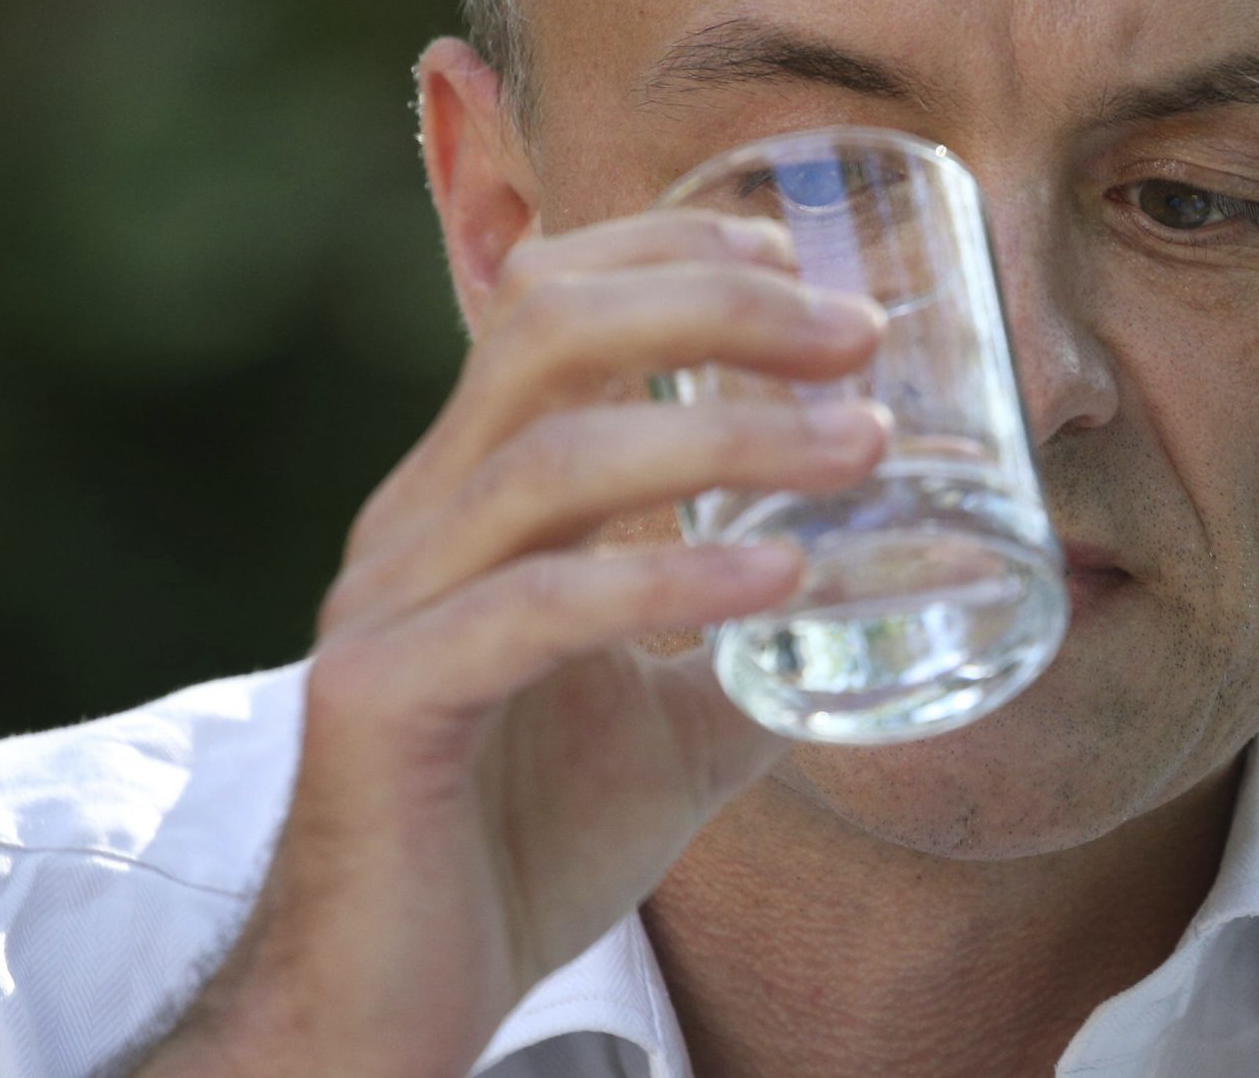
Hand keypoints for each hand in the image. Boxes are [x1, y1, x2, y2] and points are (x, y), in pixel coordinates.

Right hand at [131, 209, 887, 1076]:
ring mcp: (388, 602)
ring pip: (555, 455)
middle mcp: (417, 521)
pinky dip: (670, 576)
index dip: (670, 255)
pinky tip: (778, 573)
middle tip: (860, 334)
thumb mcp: (670, 720)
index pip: (548, 304)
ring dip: (731, 434)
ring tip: (865, 447)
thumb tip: (879, 601)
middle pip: (547, 329)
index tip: (798, 260)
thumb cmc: (522, 847)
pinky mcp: (380, 699)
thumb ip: (750, 646)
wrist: (387, 1006)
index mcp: (469, 498)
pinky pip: (537, 606)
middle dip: (715, 305)